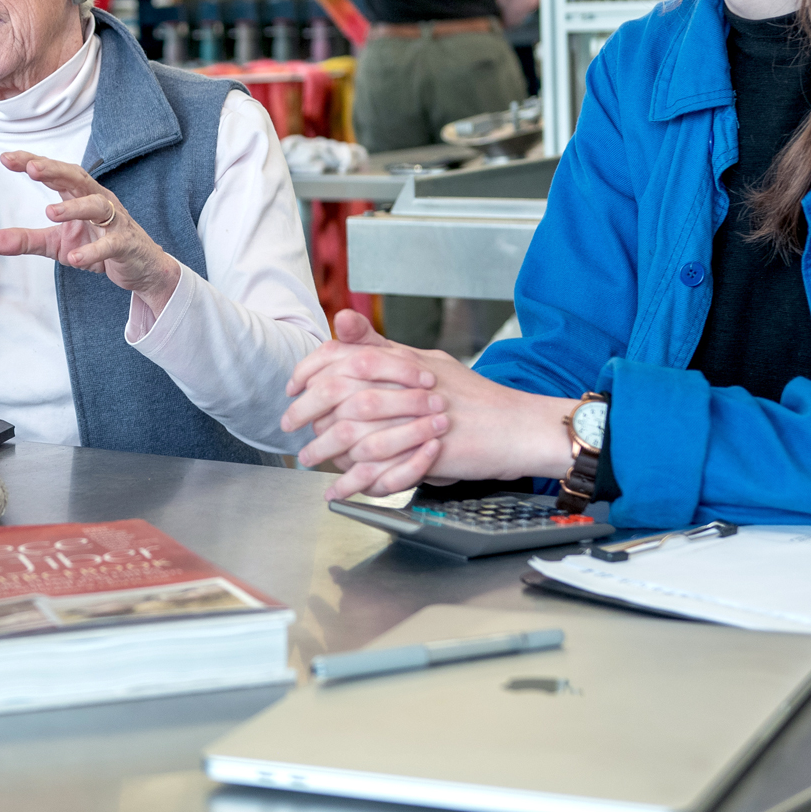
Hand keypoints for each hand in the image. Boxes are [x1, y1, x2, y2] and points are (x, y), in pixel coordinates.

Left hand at [0, 152, 180, 314]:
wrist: (140, 268)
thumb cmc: (97, 246)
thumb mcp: (56, 244)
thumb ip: (24, 239)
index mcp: (79, 195)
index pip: (55, 173)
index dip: (32, 162)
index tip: (6, 158)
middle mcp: (98, 200)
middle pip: (77, 178)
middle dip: (54, 171)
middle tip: (30, 168)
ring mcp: (115, 221)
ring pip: (97, 205)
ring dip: (74, 208)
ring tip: (49, 213)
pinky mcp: (126, 244)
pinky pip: (111, 244)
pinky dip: (93, 250)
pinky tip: (74, 258)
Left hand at [295, 334, 578, 500]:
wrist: (520, 427)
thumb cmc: (474, 399)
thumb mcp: (426, 362)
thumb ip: (382, 345)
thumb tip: (341, 322)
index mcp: (408, 360)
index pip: (345, 354)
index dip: (311, 370)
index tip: (293, 386)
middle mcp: (411, 384)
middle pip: (342, 393)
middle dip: (308, 411)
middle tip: (289, 425)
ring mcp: (421, 418)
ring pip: (357, 433)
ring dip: (326, 450)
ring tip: (309, 459)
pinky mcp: (432, 451)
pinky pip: (385, 469)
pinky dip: (356, 483)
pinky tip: (338, 489)